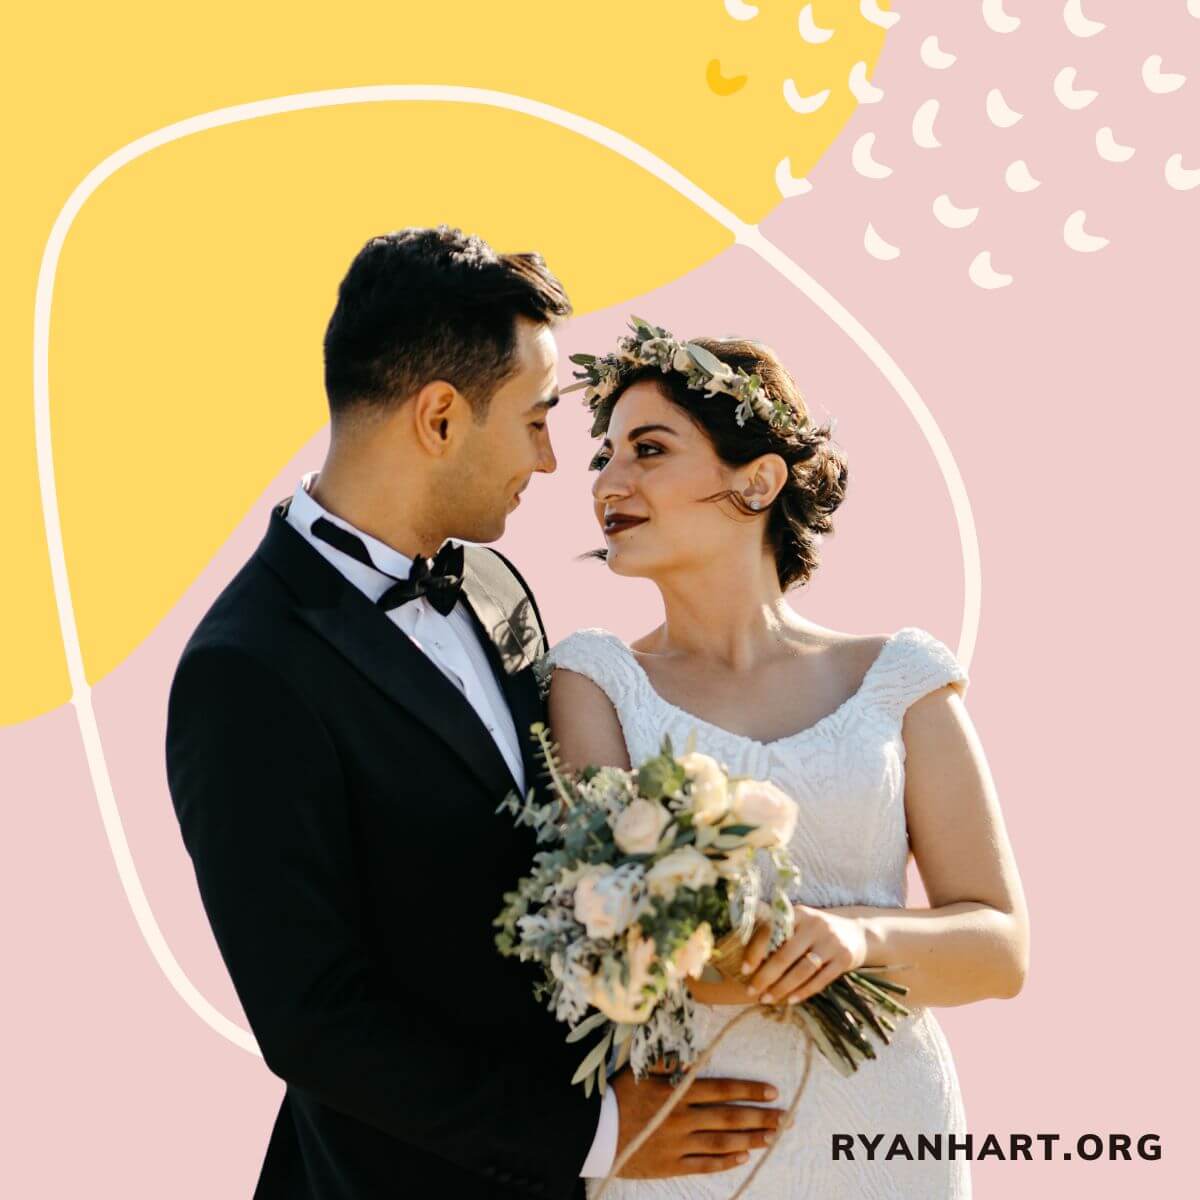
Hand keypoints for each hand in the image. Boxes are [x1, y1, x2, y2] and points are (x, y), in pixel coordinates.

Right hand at [610, 1062, 783, 1178]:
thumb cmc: (615, 1096)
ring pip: (722, 1143)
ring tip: (772, 1137)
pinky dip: (724, 1162)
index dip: (749, 1090)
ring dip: (750, 1139)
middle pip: (729, 1117)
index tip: (772, 1091)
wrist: (592, 1131)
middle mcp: (682, 1118)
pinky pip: (703, 1164)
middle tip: (786, 1118)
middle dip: (761, 1116)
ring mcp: (678, 1144)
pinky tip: (743, 1158)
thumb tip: (690, 1057)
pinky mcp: (670, 1165)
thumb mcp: (639, 1070)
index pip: (722, 1089)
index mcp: (676, 1092)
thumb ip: (666, 1062)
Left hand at [739, 904, 867, 1005]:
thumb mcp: (799, 923)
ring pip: (802, 971)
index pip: (772, 932)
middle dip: (765, 976)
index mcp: (798, 913)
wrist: (856, 932)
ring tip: (766, 999)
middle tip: (751, 991)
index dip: (756, 952)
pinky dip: (803, 992)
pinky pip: (820, 980)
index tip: (744, 970)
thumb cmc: (815, 931)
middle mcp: (815, 925)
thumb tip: (745, 952)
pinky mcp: (844, 959)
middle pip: (785, 955)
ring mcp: (831, 942)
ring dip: (782, 988)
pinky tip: (789, 1000)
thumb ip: (778, 932)